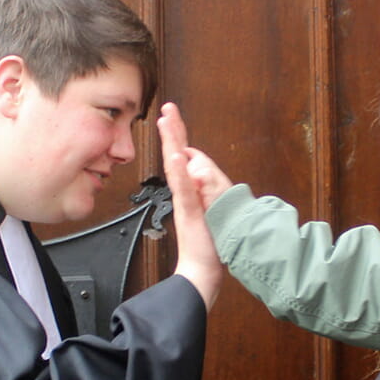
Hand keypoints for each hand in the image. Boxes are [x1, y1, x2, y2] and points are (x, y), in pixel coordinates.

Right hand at [158, 102, 223, 311]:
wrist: (202, 270)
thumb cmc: (209, 241)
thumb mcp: (212, 209)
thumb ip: (204, 188)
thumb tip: (197, 168)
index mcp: (192, 189)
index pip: (186, 158)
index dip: (181, 138)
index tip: (173, 118)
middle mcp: (186, 192)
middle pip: (177, 155)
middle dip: (173, 131)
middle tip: (167, 109)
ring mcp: (186, 201)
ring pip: (176, 167)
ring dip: (172, 143)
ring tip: (167, 121)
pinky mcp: (190, 213)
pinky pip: (183, 190)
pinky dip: (179, 173)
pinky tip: (175, 158)